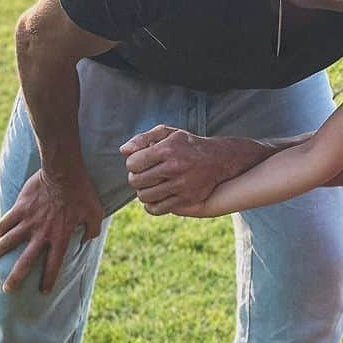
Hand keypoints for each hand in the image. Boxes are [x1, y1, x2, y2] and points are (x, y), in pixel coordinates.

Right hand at [0, 168, 103, 292]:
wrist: (63, 171)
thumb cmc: (83, 193)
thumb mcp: (96, 214)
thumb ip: (92, 230)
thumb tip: (86, 240)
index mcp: (61, 237)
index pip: (54, 265)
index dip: (48, 280)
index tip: (43, 292)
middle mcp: (42, 234)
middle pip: (26, 261)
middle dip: (16, 278)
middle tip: (8, 290)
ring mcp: (28, 221)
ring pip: (8, 241)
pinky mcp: (19, 208)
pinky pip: (5, 222)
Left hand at [121, 125, 261, 216]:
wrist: (219, 159)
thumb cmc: (187, 145)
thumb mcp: (167, 133)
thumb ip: (143, 139)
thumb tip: (123, 151)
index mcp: (168, 150)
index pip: (133, 163)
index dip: (132, 163)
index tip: (140, 162)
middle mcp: (175, 168)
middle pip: (137, 181)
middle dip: (135, 178)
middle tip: (142, 175)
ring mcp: (181, 185)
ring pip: (145, 196)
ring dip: (142, 192)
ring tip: (148, 185)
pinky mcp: (187, 199)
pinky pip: (157, 209)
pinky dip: (150, 205)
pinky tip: (154, 198)